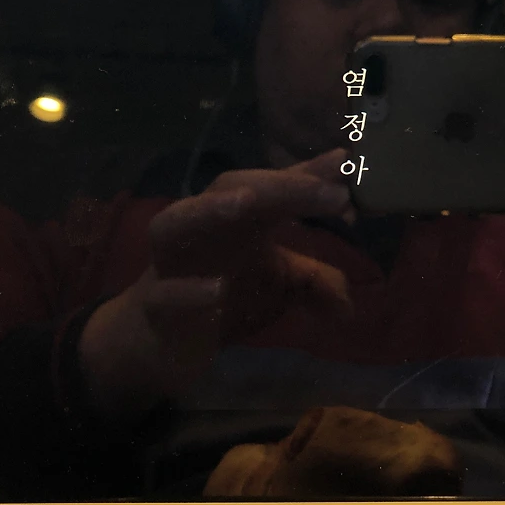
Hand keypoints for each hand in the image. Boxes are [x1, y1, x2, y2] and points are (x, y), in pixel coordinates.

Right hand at [78, 149, 354, 424]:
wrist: (162, 338)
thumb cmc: (223, 292)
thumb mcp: (276, 284)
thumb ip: (314, 282)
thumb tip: (350, 304)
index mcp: (236, 216)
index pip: (273, 187)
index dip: (309, 177)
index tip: (347, 166)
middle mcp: (201, 226)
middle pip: (231, 188)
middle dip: (281, 187)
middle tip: (329, 193)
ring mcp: (171, 262)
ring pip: (175, 222)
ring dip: (209, 209)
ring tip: (246, 203)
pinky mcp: (153, 303)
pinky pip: (163, 292)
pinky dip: (187, 290)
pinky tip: (216, 291)